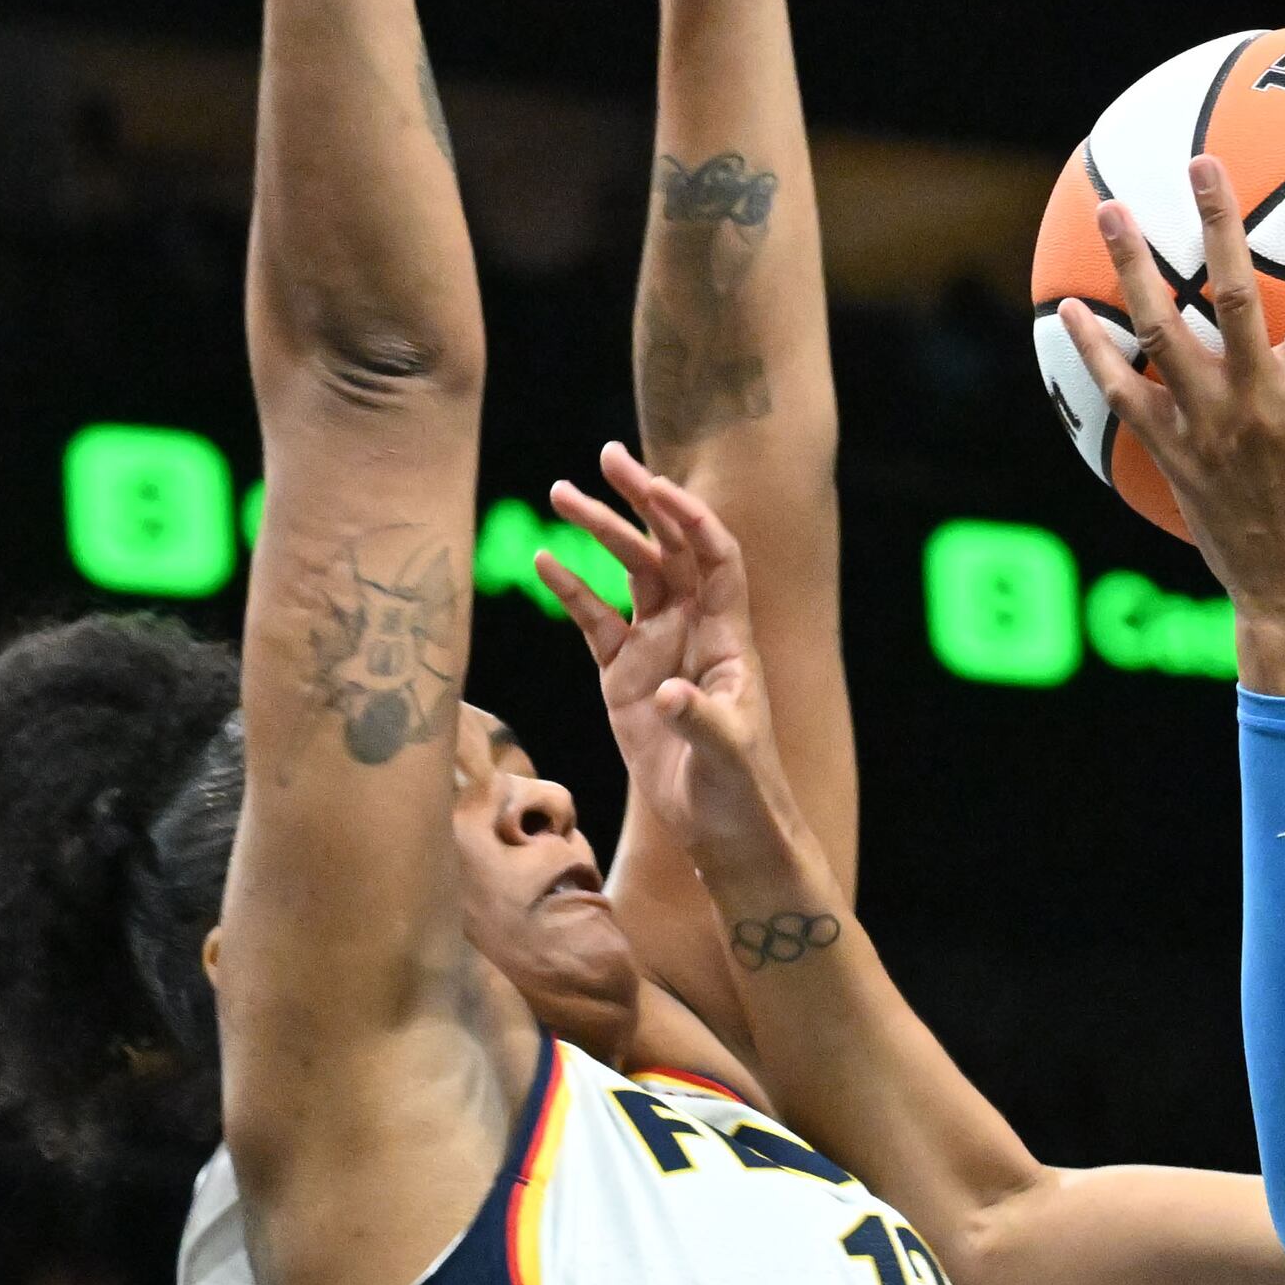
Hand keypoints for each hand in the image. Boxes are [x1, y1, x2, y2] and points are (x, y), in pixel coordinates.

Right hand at [539, 450, 812, 899]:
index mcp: (727, 636)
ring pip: (628, 573)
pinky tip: (544, 560)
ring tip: (560, 491)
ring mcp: (656, 648)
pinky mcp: (623, 676)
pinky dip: (570, 589)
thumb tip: (670, 695)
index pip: (717, 557)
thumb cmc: (741, 789)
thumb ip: (702, 721)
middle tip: (607, 458)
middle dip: (641, 502)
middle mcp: (693, 629)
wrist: (722, 827)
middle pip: (668, 548)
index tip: (658, 488)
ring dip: (600, 531)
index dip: (692, 518)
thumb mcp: (728, 756)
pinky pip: (594, 619)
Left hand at [1057, 160, 1284, 692]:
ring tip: (1113, 209)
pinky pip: (1124, 394)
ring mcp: (1210, 429)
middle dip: (1215, 222)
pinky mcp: (1174, 454)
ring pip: (1164, 333)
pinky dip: (1096, 351)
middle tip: (1200, 163)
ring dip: (1135, 268)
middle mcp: (1260, 406)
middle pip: (1230, 296)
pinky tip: (1071, 311)